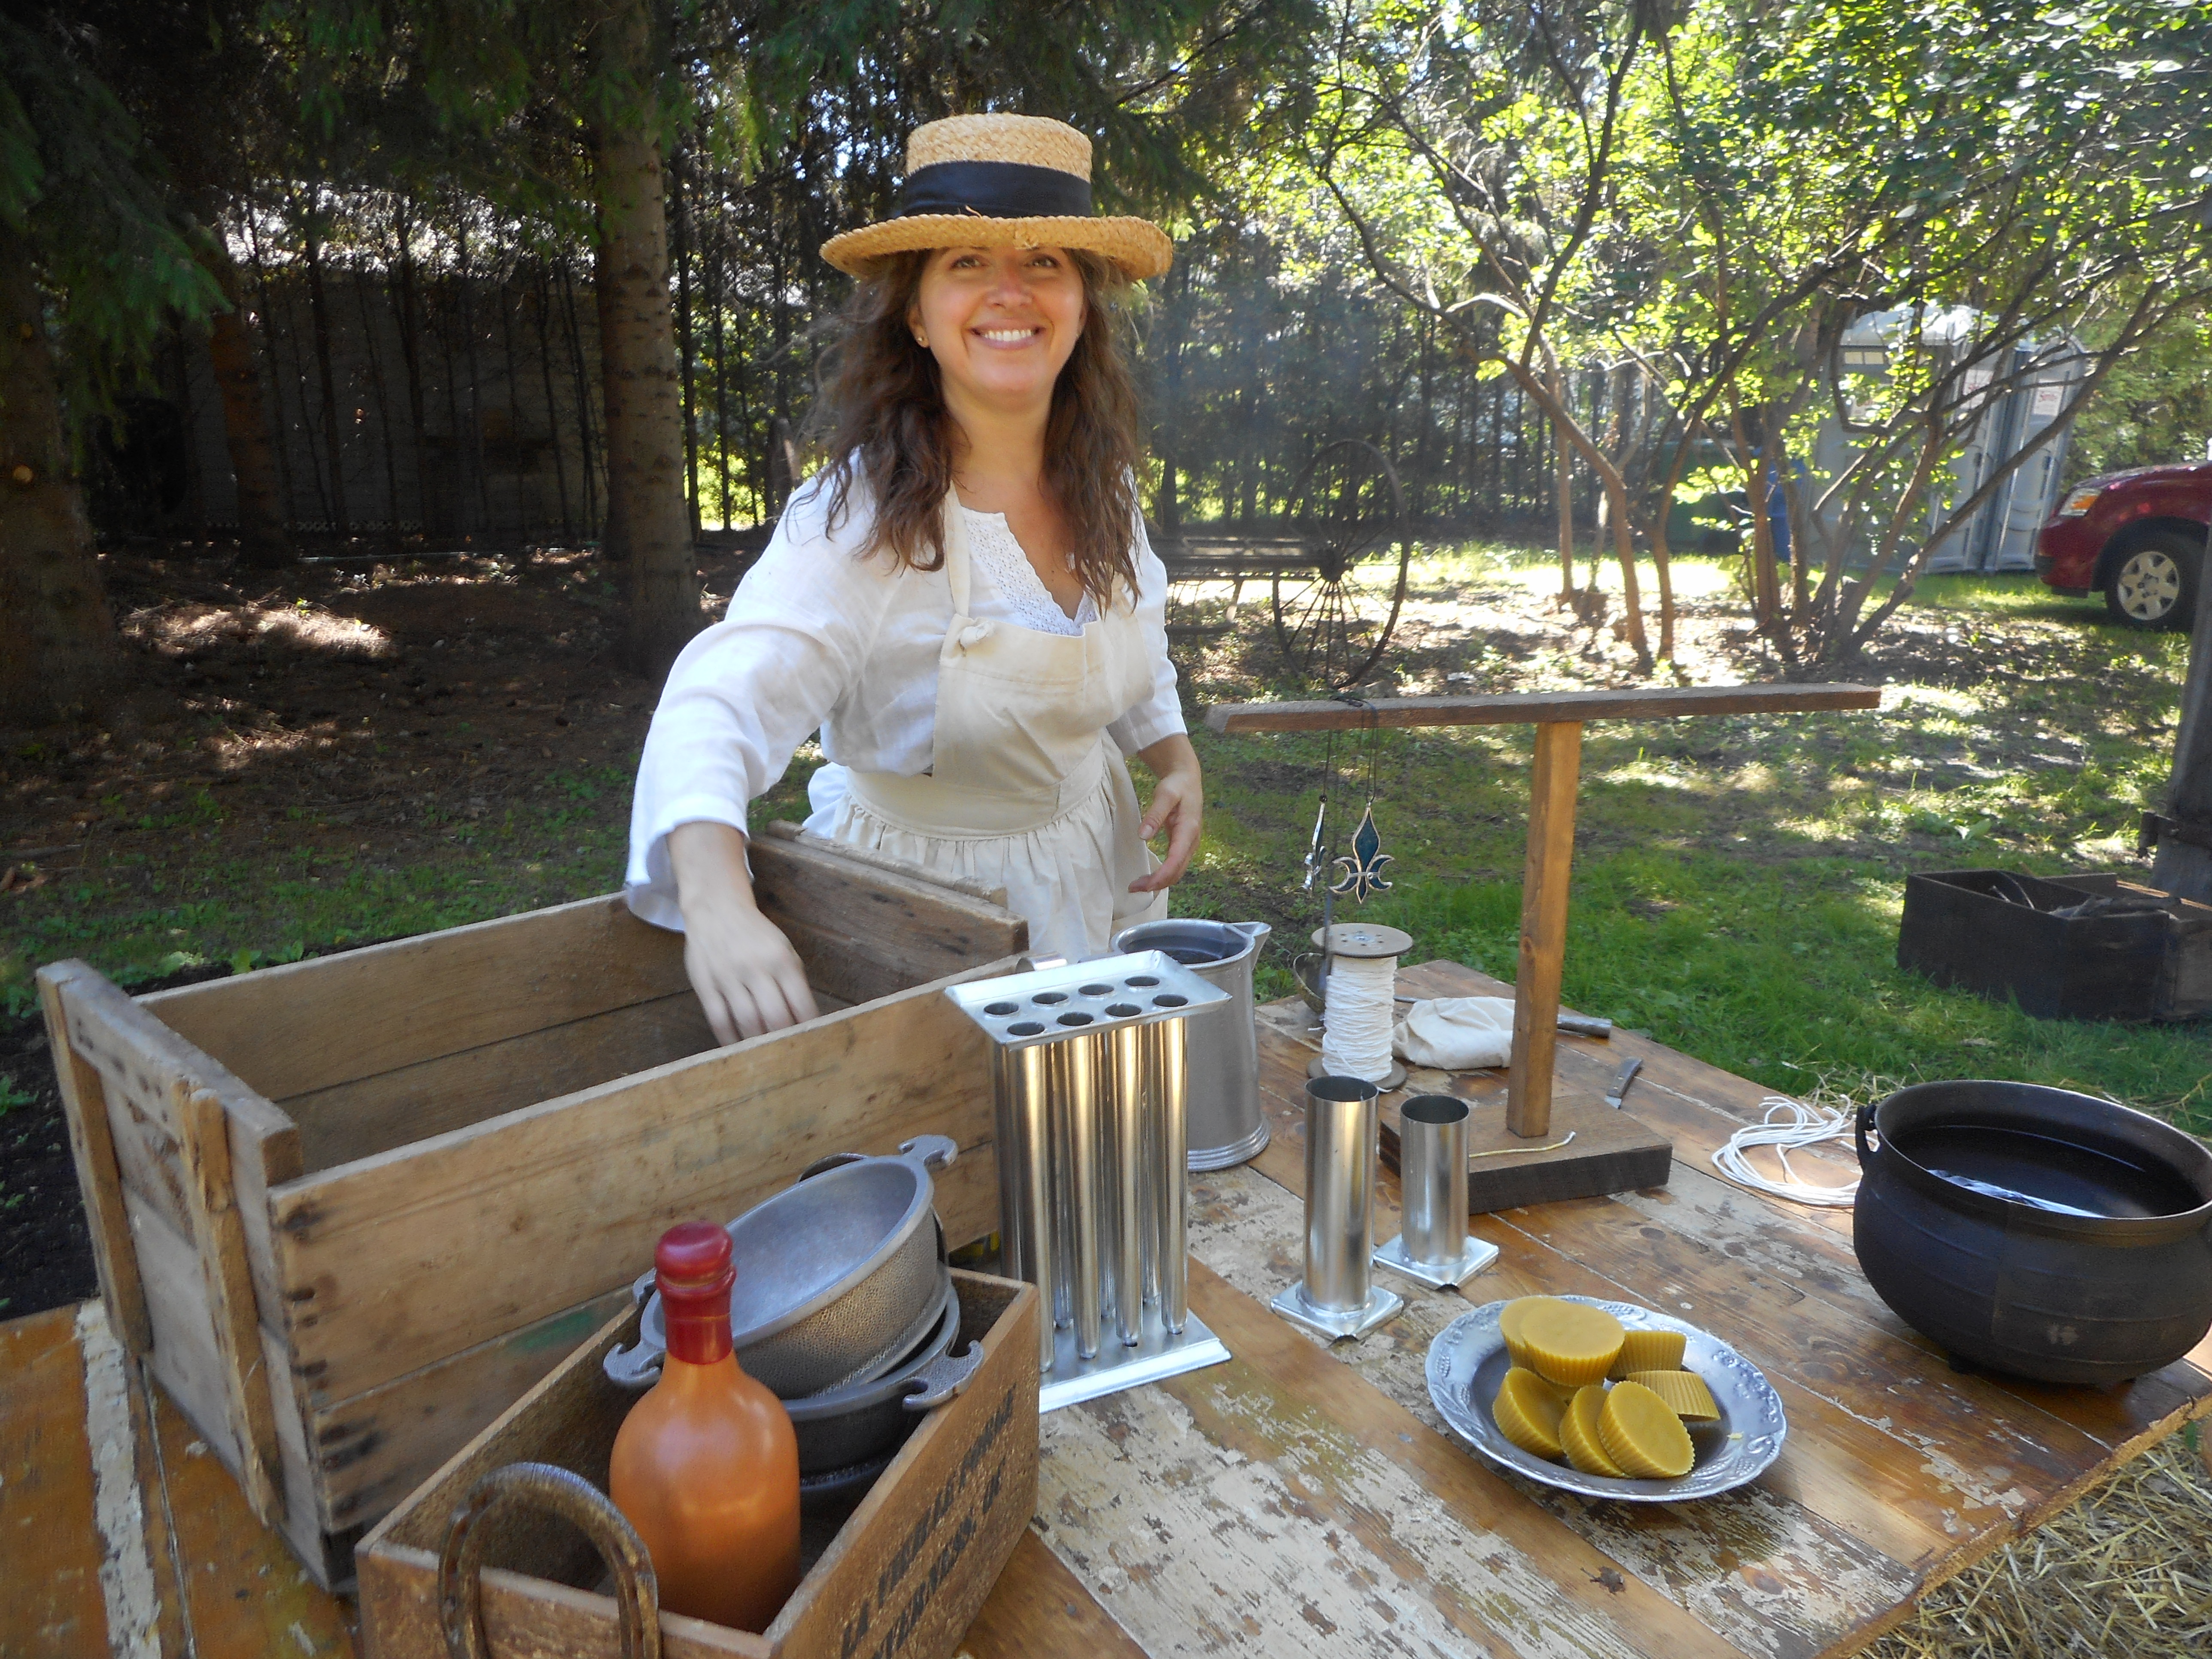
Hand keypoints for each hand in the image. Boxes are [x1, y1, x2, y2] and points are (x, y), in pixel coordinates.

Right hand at [667, 821, 819, 1043]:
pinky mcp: (706, 984)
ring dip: (758, 1045)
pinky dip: (729, 1039)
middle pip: (775, 1018)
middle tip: (789, 1057)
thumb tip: (806, 1021)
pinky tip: (738, 1049)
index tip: (813, 1045)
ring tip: (766, 1059)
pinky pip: (719, 1020)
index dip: (808, 1030)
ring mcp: (729, 977)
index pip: (801, 1005)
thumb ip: (794, 983)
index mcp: (782, 960)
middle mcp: (756, 968)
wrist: (716, 909)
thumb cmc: (757, 935)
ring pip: (747, 1022)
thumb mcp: (784, 950)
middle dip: (784, 1042)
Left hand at [1129, 734, 1202, 893]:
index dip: (1160, 877)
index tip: (1142, 885)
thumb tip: (1143, 836)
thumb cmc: (1176, 785)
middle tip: (1132, 888)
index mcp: (1189, 831)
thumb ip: (1154, 815)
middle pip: (1176, 872)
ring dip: (1159, 882)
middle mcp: (1192, 842)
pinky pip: (1175, 866)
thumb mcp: (1165, 794)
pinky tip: (1149, 877)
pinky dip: (1163, 875)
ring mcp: (1189, 845)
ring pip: (1177, 872)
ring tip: (1137, 885)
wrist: (1187, 778)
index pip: (1175, 862)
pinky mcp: (1184, 845)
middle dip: (1156, 884)